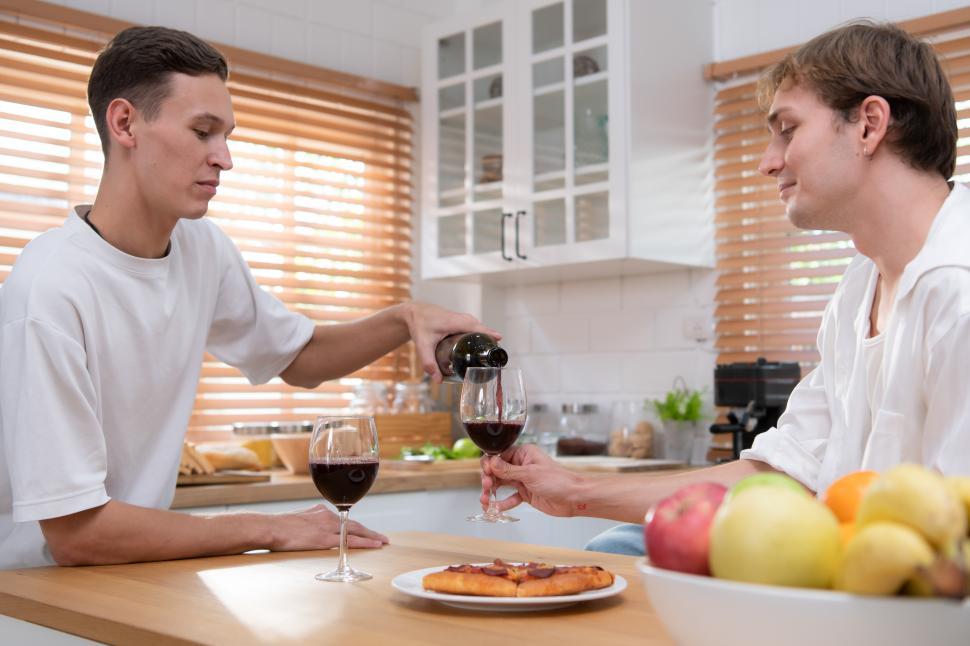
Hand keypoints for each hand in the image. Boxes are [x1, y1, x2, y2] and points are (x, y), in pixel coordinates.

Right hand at [269, 504, 389, 550]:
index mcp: (320, 511)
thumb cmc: (277, 526)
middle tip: (383, 537)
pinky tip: (374, 545)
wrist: (269, 527)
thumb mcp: (298, 519)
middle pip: (354, 523)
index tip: (368, 531)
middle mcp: (327, 516)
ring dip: (371, 536)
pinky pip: (349, 540)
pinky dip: (364, 542)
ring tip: (383, 541)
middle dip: (369, 531)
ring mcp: (326, 527)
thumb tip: (313, 529)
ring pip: (355, 530)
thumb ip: (310, 522)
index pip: (344, 518)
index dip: (358, 526)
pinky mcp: (324, 538)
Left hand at [402, 302, 500, 382]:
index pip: (476, 327)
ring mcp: (462, 318)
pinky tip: (481, 344)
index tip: (500, 340)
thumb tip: (439, 381)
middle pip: (481, 328)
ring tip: (490, 353)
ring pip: (478, 327)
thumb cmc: (419, 326)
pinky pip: (475, 326)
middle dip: (489, 340)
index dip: (489, 333)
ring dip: (485, 337)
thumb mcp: (423, 346)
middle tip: (494, 356)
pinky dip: (480, 334)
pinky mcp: (461, 320)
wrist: (414, 313)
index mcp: (455, 322)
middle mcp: (461, 318)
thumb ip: (429, 364)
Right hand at [480, 445, 585, 516]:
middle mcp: (521, 465)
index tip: (485, 474)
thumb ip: (508, 470)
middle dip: (488, 480)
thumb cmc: (558, 481)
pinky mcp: (526, 493)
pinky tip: (495, 508)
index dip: (489, 465)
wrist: (573, 498)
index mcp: (523, 453)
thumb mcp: (530, 474)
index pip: (499, 456)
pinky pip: (510, 497)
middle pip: (497, 471)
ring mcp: (523, 480)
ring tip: (485, 502)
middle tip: (486, 489)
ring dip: (492, 493)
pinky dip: (502, 503)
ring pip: (501, 485)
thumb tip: (490, 462)